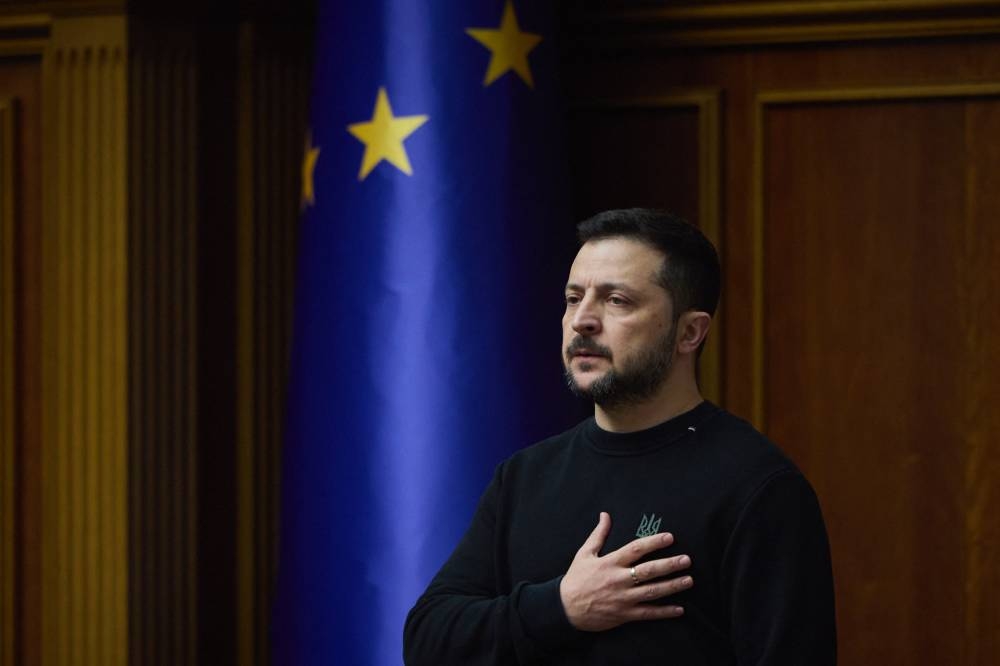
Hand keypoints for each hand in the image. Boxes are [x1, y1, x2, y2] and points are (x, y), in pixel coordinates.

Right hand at [559, 512, 692, 631]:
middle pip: (648, 571)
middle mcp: (619, 580)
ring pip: (652, 592)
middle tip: (686, 559)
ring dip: (672, 586)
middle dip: (669, 565)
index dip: (653, 542)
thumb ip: (598, 534)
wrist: (566, 608)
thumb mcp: (585, 554)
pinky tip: (680, 609)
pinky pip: (648, 613)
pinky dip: (664, 612)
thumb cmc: (576, 579)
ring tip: (689, 580)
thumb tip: (605, 515)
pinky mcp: (625, 614)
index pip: (635, 549)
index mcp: (610, 563)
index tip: (669, 537)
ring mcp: (623, 598)